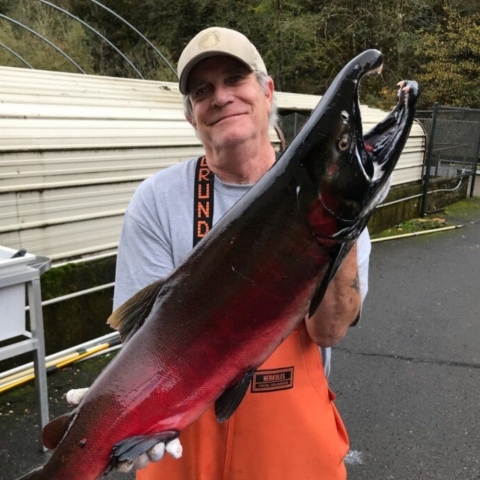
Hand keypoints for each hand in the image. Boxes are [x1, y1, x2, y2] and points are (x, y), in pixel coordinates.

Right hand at [65, 388, 182, 471]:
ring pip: (154, 453)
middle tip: (140, 454)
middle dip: (139, 459)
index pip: (118, 457)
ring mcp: (153, 437)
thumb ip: (86, 396)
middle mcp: (137, 441)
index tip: (121, 460)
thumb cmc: (124, 393)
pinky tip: (175, 451)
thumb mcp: (105, 394)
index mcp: (121, 439)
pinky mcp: (169, 431)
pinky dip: (174, 449)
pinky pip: (173, 446)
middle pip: (138, 458)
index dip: (121, 462)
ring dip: (155, 452)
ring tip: (155, 446)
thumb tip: (69, 396)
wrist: (151, 384)